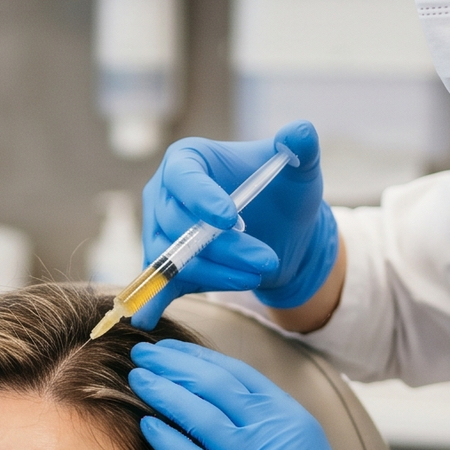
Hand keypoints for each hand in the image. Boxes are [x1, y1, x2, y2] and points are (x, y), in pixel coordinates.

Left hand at [130, 339, 445, 449]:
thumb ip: (269, 434)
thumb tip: (225, 416)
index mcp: (295, 419)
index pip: (238, 374)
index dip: (198, 358)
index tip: (170, 350)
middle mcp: (278, 432)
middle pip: (215, 384)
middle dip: (174, 364)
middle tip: (143, 353)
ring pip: (201, 413)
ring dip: (164, 391)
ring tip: (137, 378)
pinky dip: (168, 438)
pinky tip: (146, 424)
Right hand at [133, 121, 337, 326]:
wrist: (280, 233)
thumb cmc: (283, 192)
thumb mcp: (299, 169)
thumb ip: (301, 147)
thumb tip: (301, 131)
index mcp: (188, 161)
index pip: (184, 177)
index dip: (202, 198)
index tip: (231, 218)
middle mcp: (164, 195)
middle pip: (179, 224)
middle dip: (223, 246)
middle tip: (266, 259)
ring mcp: (160, 232)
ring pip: (174, 259)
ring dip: (217, 273)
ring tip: (258, 275)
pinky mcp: (165, 266)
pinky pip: (159, 284)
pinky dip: (154, 300)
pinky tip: (148, 318)